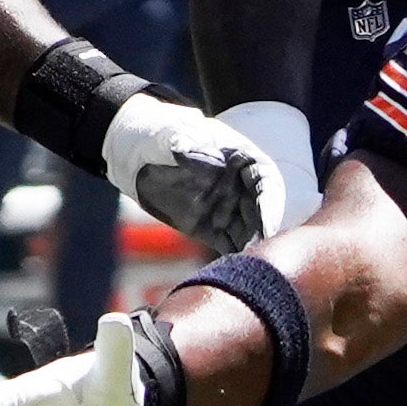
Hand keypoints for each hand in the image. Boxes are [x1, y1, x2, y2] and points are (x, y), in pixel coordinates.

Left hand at [99, 95, 316, 251]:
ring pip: (249, 232)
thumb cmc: (159, 134)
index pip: (264, 182)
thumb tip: (183, 149)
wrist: (136, 152)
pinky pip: (230, 245)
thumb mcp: (171, 133)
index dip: (270, 204)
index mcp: (241, 158)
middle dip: (263, 233)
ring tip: (248, 270)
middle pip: (261, 212)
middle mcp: (241, 187)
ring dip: (251, 250)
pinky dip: (234, 259)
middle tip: (260, 255)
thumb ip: (181, 141)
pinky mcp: (212, 228)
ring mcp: (228, 208)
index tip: (268, 224)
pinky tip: (234, 272)